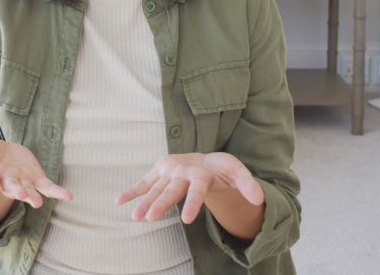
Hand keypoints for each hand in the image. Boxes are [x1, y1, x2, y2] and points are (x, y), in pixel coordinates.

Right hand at [0, 137, 71, 207]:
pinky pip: (48, 187)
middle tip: (21, 196)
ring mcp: (22, 182)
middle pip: (11, 188)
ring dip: (33, 196)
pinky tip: (68, 196)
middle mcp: (7, 183)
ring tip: (37, 202)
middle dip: (16, 192)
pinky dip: (58, 192)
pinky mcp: (35, 179)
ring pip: (29, 190)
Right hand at [116, 152, 263, 223]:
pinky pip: (144, 183)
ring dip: (144, 201)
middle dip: (160, 203)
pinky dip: (132, 191)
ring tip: (135, 217)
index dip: (191, 203)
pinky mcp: (158, 172)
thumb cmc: (222, 169)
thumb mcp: (238, 173)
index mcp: (201, 172)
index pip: (197, 189)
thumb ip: (248, 185)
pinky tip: (119, 201)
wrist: (205, 159)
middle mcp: (182, 170)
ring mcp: (168, 171)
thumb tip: (259, 200)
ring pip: (155, 188)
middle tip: (150, 218)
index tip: (186, 221)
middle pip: (171, 190)